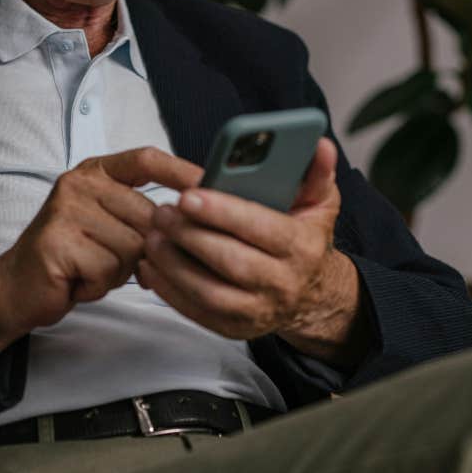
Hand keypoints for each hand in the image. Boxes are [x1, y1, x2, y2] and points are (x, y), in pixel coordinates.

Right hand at [0, 147, 202, 356]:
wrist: (19, 286)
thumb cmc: (74, 256)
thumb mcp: (111, 226)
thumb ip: (144, 215)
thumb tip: (196, 219)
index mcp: (96, 172)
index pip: (146, 159)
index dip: (181, 171)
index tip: (211, 183)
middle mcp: (80, 183)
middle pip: (148, 214)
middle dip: (145, 249)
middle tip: (116, 261)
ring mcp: (66, 209)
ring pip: (133, 245)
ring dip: (119, 271)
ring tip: (93, 269)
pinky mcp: (58, 240)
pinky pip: (109, 268)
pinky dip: (100, 283)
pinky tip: (80, 280)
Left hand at [137, 138, 366, 365]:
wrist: (310, 293)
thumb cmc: (304, 238)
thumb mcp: (320, 203)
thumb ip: (316, 173)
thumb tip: (320, 145)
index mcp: (302, 248)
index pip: (262, 228)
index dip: (223, 212)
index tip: (189, 195)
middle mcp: (283, 283)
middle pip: (232, 262)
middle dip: (192, 236)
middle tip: (161, 211)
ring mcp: (258, 311)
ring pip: (210, 292)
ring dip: (175, 265)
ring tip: (153, 236)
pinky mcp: (235, 328)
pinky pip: (197, 312)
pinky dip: (169, 291)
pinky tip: (151, 265)